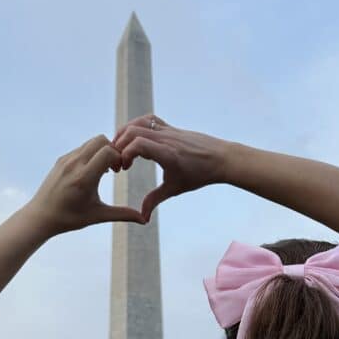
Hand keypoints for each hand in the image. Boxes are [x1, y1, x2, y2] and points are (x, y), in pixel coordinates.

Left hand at [24, 135, 145, 235]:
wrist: (41, 216)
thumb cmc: (70, 218)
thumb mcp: (98, 216)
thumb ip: (122, 214)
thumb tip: (145, 220)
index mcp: (84, 177)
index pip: (108, 152)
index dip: (119, 158)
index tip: (120, 172)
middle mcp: (74, 164)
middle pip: (100, 140)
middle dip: (112, 150)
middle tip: (115, 168)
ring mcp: (66, 160)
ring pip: (90, 142)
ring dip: (101, 151)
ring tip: (104, 170)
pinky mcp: (61, 159)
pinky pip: (81, 148)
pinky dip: (91, 154)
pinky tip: (92, 171)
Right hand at [113, 116, 230, 219]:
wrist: (221, 159)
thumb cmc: (200, 175)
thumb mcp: (175, 189)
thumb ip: (154, 200)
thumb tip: (142, 218)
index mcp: (167, 154)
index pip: (138, 144)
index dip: (124, 154)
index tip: (123, 168)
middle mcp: (167, 139)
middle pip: (133, 131)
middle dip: (118, 144)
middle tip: (117, 160)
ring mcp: (169, 130)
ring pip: (139, 122)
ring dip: (125, 132)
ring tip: (120, 148)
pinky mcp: (171, 127)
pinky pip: (149, 120)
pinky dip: (136, 125)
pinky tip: (134, 138)